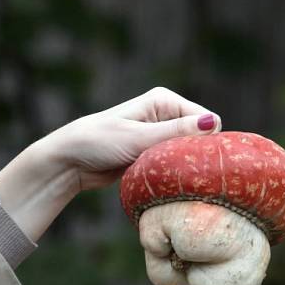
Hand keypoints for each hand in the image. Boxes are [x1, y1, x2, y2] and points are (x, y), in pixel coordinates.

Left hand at [44, 86, 221, 192]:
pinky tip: (167, 183)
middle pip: (200, 138)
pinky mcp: (152, 154)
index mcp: (164, 101)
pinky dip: (172, 174)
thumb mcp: (139, 137)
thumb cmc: (99, 142)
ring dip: (182, 167)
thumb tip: (214, 122)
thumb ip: (176, 131)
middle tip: (183, 173)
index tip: (196, 161)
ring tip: (172, 179)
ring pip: (188, 154)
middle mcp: (165, 115)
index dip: (207, 141)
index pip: (208, 120)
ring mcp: (159, 135)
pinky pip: (174, 165)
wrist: (70, 161)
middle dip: (195, 155)